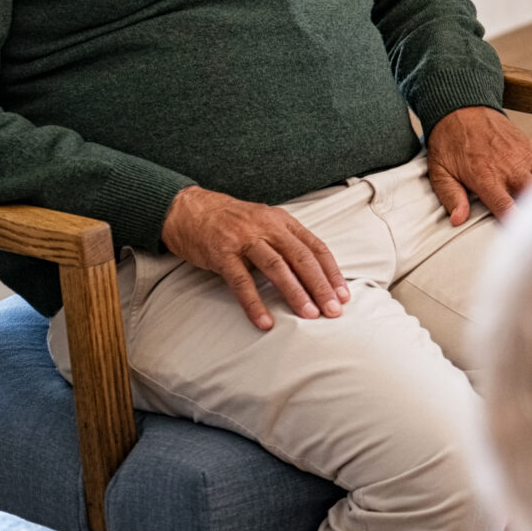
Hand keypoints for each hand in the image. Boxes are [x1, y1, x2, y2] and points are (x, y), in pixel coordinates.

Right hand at [161, 185, 348, 332]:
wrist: (188, 209)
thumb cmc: (230, 221)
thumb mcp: (265, 223)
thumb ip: (286, 242)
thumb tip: (313, 273)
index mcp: (282, 221)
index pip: (315, 248)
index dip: (332, 272)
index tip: (343, 294)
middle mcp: (267, 228)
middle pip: (302, 258)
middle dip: (320, 286)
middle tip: (333, 310)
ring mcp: (244, 240)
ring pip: (277, 267)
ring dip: (296, 293)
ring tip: (309, 314)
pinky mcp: (222, 254)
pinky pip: (241, 281)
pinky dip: (254, 303)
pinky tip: (264, 321)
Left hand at [426, 106, 531, 225]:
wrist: (462, 106)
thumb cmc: (449, 142)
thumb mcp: (439, 171)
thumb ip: (450, 196)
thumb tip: (458, 220)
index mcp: (486, 177)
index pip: (509, 210)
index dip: (518, 228)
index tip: (521, 242)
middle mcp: (510, 169)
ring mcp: (524, 158)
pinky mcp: (531, 149)